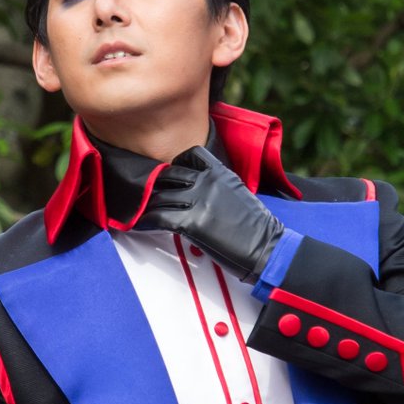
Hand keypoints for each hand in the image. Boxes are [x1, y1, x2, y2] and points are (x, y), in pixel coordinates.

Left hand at [140, 146, 283, 281]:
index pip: (190, 155)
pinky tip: (139, 225)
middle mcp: (208, 181)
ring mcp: (199, 200)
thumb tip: (199, 196)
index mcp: (221, 172)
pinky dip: (145, 222)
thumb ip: (218, 188)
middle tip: (143, 195)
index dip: (174, 165)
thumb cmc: (257, 229)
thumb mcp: (239, 195)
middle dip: (154, 185)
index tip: (167, 177)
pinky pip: (158, 218)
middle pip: (169, 175)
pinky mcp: (192, 222)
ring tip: (135, 211)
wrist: (268, 248)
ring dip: (145, 205)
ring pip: (159, 197)